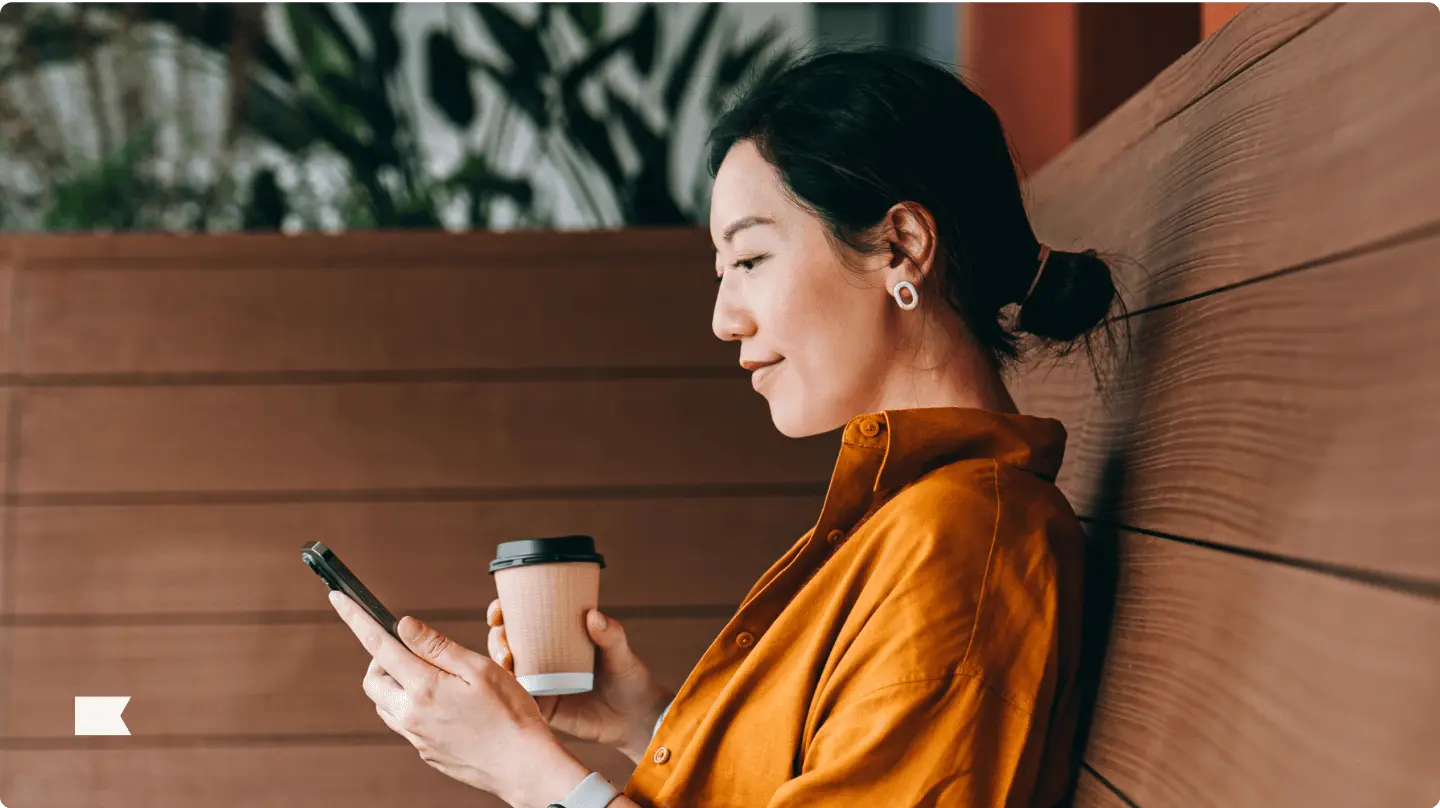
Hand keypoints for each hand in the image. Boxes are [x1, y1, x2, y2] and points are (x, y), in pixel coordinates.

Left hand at [327, 591, 586, 806]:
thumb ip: (437, 646)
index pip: (379, 646)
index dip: (356, 618)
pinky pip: (404, 723)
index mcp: (424, 688)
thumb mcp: (479, 669)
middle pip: (372, 679)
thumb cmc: (510, 714)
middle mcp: (411, 715)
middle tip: (412, 651)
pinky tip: (445, 706)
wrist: (523, 766)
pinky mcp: (426, 752)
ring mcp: (416, 737)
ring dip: (395, 685)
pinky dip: (411, 706)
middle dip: (381, 659)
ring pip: (385, 704)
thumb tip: (403, 625)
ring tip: (432, 678)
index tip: (337, 598)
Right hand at [488, 598, 673, 763]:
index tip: (498, 611)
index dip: (503, 612)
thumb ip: (611, 635)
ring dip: (498, 663)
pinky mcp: (543, 707)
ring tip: (506, 661)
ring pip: (508, 670)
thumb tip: (593, 615)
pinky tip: (505, 688)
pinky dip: (508, 692)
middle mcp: (544, 657)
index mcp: (559, 636)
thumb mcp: (621, 653)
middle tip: (503, 639)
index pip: (524, 618)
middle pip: (508, 642)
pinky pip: (518, 699)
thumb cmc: (629, 678)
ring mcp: (541, 682)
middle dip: (497, 638)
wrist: (636, 719)